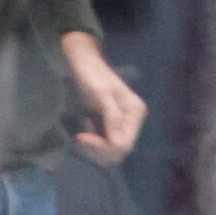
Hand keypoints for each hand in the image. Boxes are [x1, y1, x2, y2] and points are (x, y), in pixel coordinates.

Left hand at [63, 30, 145, 164]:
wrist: (82, 63)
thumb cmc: (91, 75)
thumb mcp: (101, 95)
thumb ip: (112, 118)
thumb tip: (121, 145)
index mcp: (135, 112)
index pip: (124, 144)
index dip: (103, 146)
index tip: (81, 137)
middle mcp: (132, 121)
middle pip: (119, 151)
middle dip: (98, 149)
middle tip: (80, 136)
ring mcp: (121, 125)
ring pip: (111, 151)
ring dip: (94, 147)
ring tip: (83, 130)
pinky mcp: (110, 126)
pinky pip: (104, 144)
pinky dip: (92, 141)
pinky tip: (84, 126)